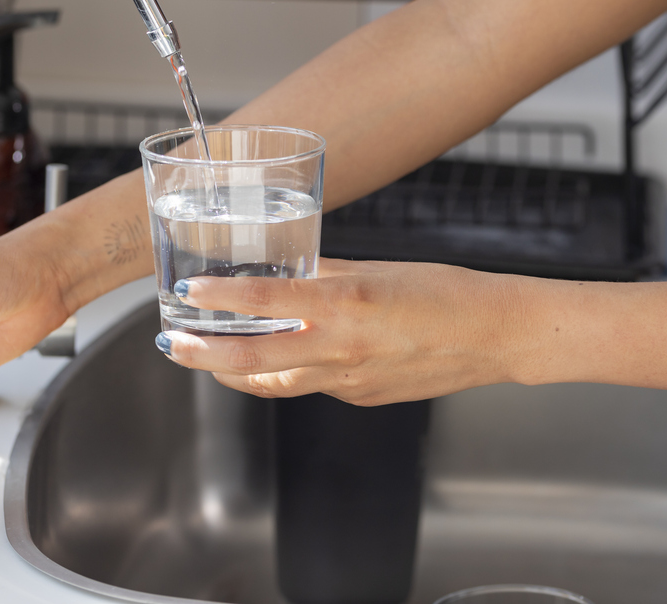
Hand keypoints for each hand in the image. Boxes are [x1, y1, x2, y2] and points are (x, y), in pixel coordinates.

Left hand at [159, 258, 528, 404]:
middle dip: (204, 354)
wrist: (493, 336)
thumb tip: (292, 270)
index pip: (267, 299)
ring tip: (206, 357)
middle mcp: (343, 347)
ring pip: (276, 381)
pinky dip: (285, 372)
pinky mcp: (361, 397)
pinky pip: (311, 386)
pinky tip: (276, 358)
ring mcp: (350, 380)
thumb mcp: (379, 270)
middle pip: (254, 359)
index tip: (189, 291)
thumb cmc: (445, 293)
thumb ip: (328, 272)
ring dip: (235, 370)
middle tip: (173, 344)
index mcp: (348, 303)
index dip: (221, 297)